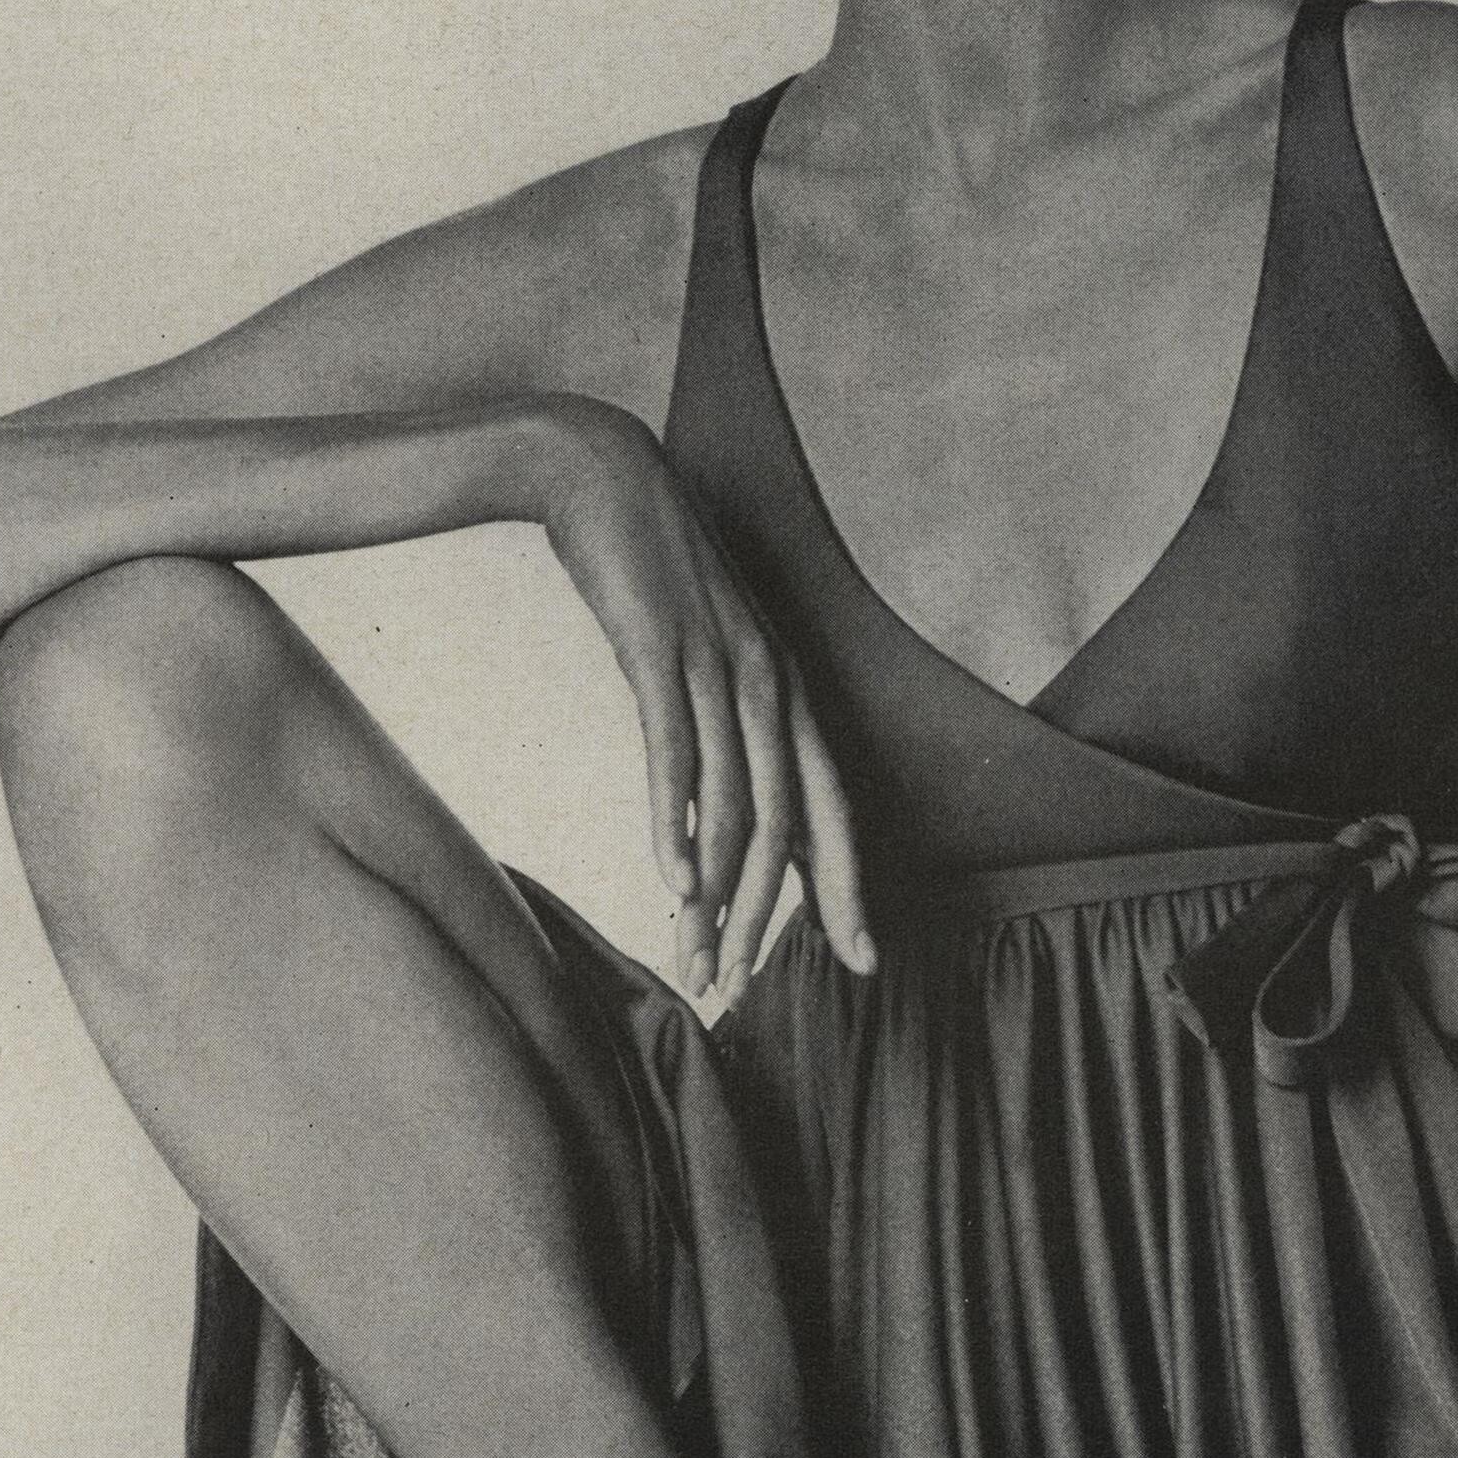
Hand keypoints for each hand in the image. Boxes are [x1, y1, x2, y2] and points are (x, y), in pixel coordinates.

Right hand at [530, 398, 873, 1000]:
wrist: (598, 472)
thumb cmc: (647, 572)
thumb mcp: (699, 653)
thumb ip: (719, 723)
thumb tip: (716, 802)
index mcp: (786, 687)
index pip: (832, 807)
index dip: (847, 888)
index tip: (859, 960)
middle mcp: (770, 681)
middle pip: (791, 822)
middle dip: (773, 915)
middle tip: (743, 985)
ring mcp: (719, 665)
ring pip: (735, 801)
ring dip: (717, 891)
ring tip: (697, 956)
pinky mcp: (662, 651)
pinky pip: (679, 754)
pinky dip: (679, 822)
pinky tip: (671, 879)